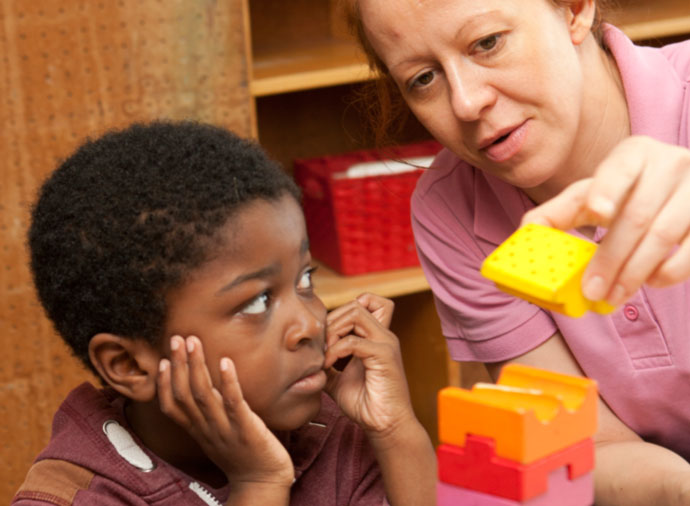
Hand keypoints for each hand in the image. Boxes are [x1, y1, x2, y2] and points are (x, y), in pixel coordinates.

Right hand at [157, 335, 293, 488]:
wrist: (264, 482)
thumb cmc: (243, 455)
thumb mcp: (218, 434)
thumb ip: (210, 414)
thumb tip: (208, 388)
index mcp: (199, 431)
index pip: (172, 407)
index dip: (164, 384)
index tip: (163, 360)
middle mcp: (207, 428)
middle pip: (184, 394)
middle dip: (178, 365)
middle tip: (176, 338)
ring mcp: (225, 428)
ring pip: (203, 394)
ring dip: (196, 366)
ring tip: (193, 342)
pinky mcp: (246, 428)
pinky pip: (233, 402)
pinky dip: (228, 381)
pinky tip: (225, 361)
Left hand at [324, 295, 413, 434]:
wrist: (385, 426)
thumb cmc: (366, 405)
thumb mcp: (338, 379)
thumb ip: (328, 364)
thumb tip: (308, 357)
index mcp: (375, 338)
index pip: (366, 302)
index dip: (342, 311)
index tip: (327, 335)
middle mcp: (383, 336)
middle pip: (357, 303)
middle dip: (333, 319)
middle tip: (322, 344)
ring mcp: (385, 343)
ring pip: (357, 313)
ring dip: (334, 329)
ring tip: (325, 352)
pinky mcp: (384, 356)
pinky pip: (353, 341)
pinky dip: (336, 350)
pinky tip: (328, 364)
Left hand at [521, 136, 689, 305]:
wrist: (678, 188)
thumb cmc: (626, 192)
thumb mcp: (591, 194)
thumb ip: (558, 213)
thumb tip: (525, 235)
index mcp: (633, 154)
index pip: (618, 169)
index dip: (606, 191)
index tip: (596, 214)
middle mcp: (670, 164)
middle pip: (636, 216)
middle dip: (610, 259)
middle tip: (592, 290)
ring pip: (663, 236)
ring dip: (634, 273)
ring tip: (613, 296)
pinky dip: (669, 271)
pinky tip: (649, 282)